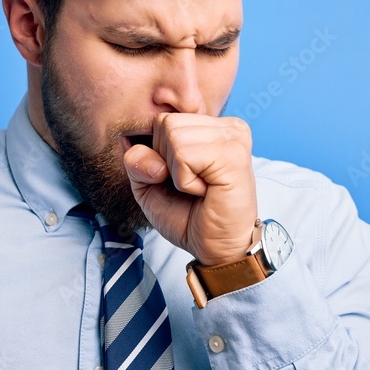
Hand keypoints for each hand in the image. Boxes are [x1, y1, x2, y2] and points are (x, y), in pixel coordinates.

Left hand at [123, 113, 257, 265]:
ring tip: (201, 189)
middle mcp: (228, 126)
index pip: (162, 119)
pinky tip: (206, 192)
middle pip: (166, 123)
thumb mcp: (149, 186)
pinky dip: (185, 181)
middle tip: (193, 186)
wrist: (215, 249)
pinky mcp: (234, 155)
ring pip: (173, 135)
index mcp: (213, 126)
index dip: (159, 155)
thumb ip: (136, 161)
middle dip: (167, 161)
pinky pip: (183, 155)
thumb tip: (137, 147)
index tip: (185, 178)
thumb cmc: (189, 216)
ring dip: (178, 173)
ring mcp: (234, 138)